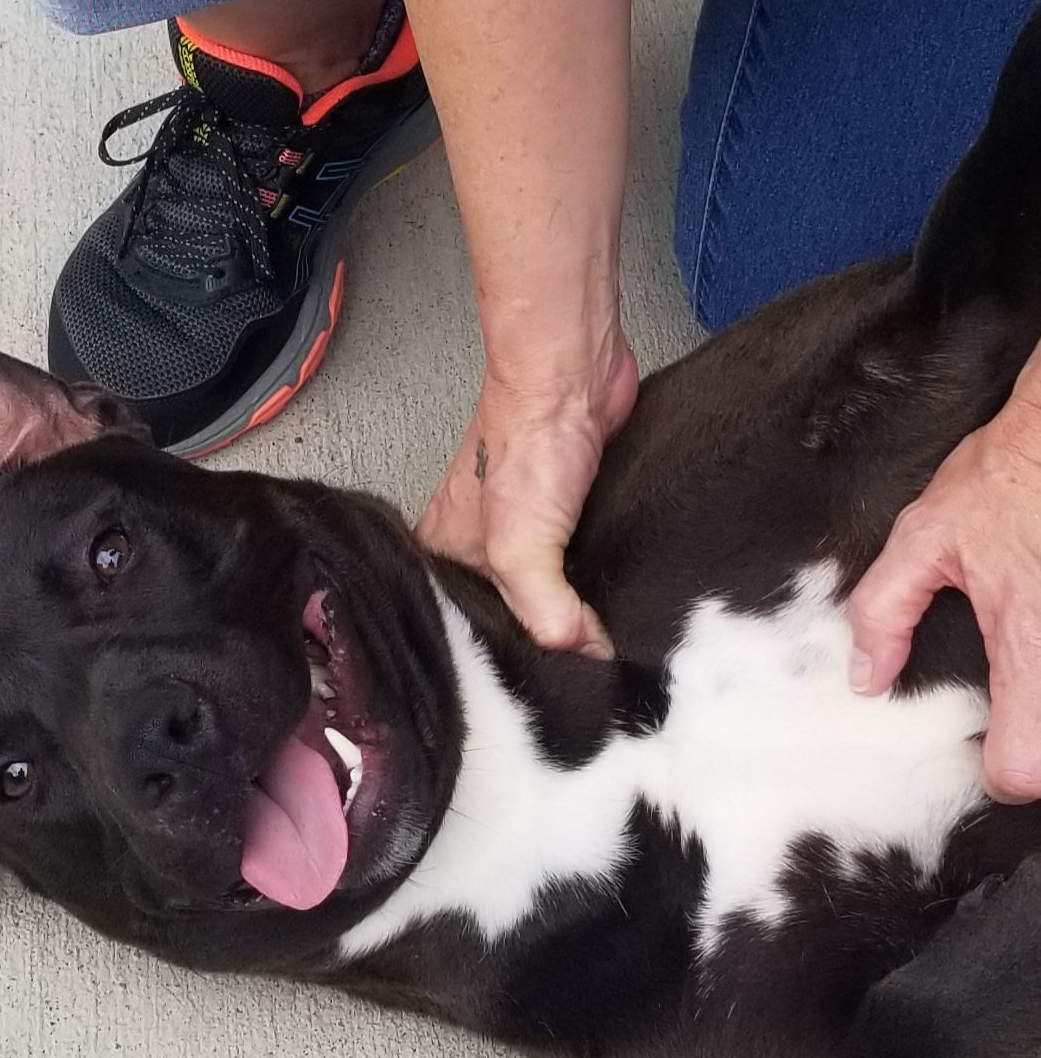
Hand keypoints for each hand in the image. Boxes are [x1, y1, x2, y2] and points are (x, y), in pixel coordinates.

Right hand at [417, 329, 638, 655]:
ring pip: (549, 590)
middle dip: (542, 637)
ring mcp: (525, 529)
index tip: (542, 681)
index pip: (468, 626)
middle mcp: (479, 546)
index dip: (504, 654)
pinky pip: (581, 564)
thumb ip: (545, 609)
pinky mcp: (568, 514)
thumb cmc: (527, 438)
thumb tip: (580, 654)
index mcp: (444, 554)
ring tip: (598, 642)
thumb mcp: (521, 546)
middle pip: (510, 613)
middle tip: (577, 672)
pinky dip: (598, 579)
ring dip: (576, 609)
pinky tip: (613, 596)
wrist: (574, 377)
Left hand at [847, 346, 1040, 801]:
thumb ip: (884, 612)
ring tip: (1030, 666)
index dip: (1003, 770)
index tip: (990, 752)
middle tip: (1015, 708)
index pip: (1026, 769)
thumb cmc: (1012, 473)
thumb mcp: (927, 536)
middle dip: (1040, 736)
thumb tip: (865, 677)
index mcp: (1031, 644)